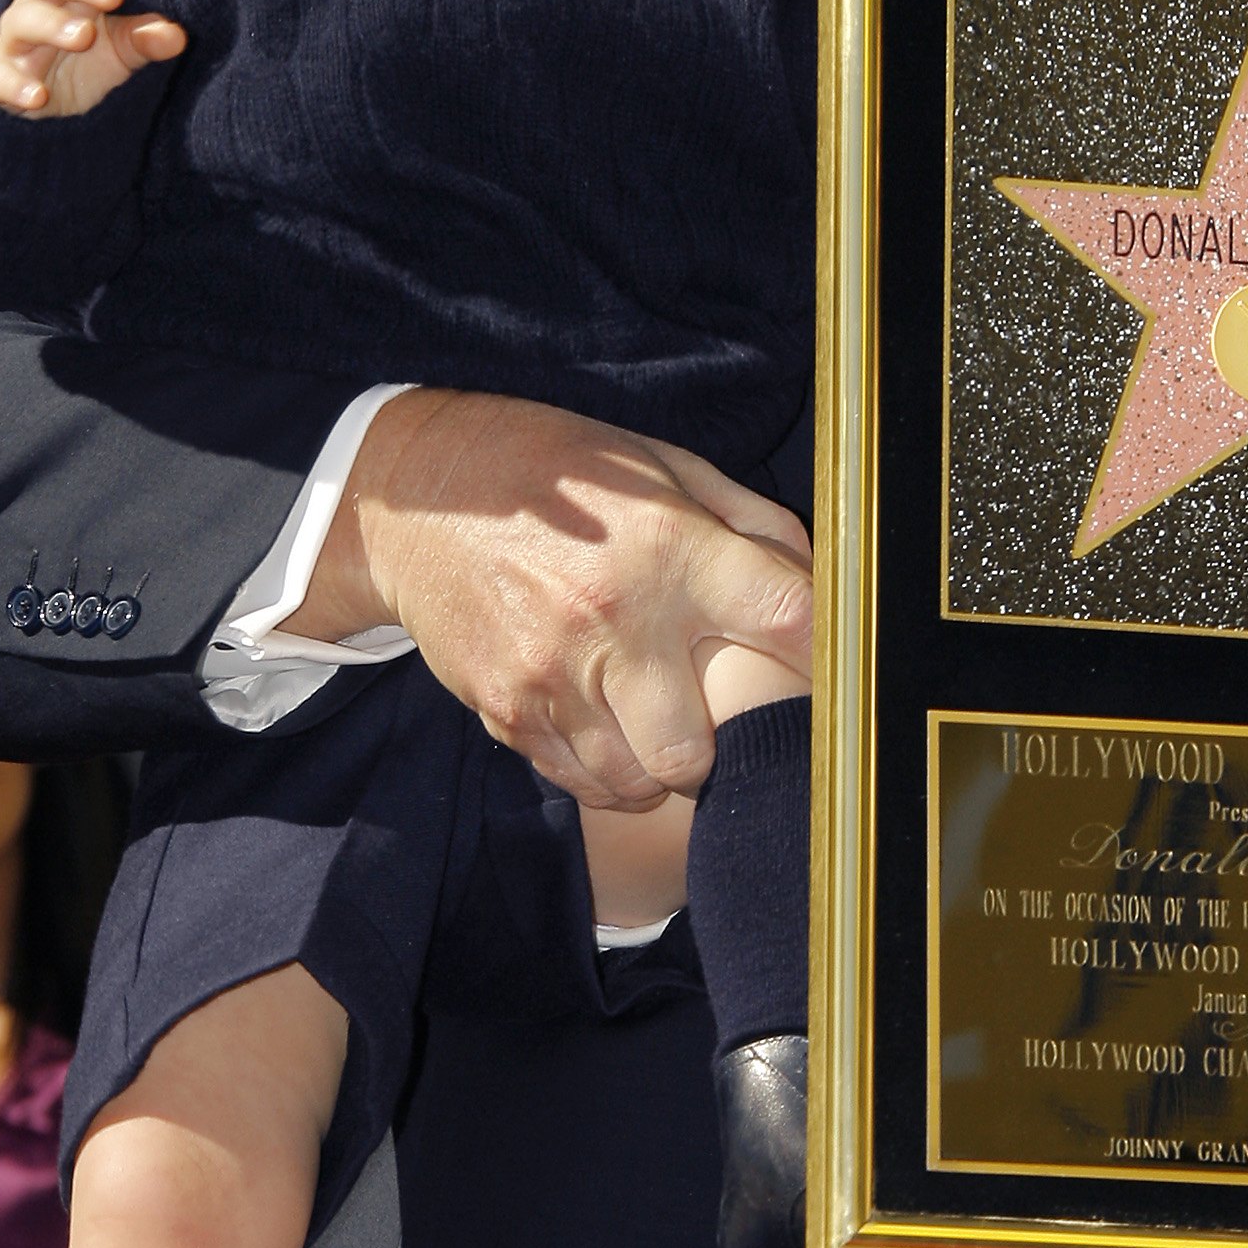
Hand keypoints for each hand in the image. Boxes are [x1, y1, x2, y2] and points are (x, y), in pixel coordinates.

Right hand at [0, 0, 186, 116]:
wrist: (51, 101)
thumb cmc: (89, 58)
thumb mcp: (125, 48)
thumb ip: (148, 38)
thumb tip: (177, 35)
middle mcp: (40, 2)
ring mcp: (17, 39)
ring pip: (23, 19)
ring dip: (52, 24)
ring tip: (84, 36)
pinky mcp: (1, 76)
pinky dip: (15, 86)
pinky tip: (38, 96)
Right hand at [290, 389, 814, 809]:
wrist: (419, 501)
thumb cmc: (557, 473)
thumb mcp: (660, 465)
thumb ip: (746, 520)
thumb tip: (815, 575)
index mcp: (668, 545)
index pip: (784, 617)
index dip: (823, 653)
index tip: (828, 672)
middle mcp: (615, 619)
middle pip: (703, 748)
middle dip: (725, 744)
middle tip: (725, 717)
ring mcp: (554, 676)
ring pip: (642, 780)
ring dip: (665, 768)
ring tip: (666, 726)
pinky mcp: (507, 712)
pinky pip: (582, 782)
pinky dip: (610, 774)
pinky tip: (614, 730)